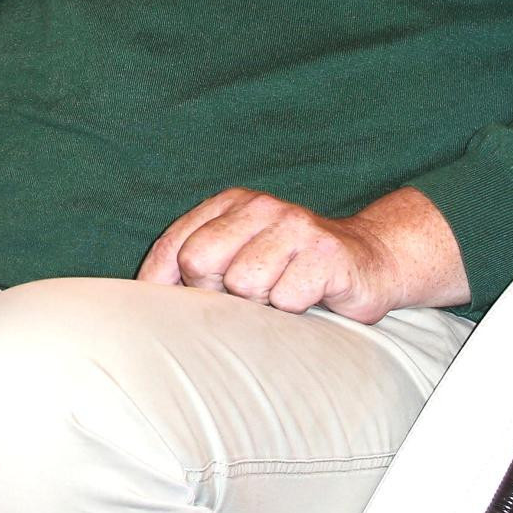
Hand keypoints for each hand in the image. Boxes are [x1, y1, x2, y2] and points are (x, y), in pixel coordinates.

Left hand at [137, 186, 464, 324]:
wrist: (373, 262)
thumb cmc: (293, 268)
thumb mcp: (239, 257)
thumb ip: (193, 266)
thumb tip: (139, 298)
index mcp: (231, 203)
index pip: (174, 245)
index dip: (167, 283)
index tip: (176, 306)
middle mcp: (261, 207)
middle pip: (199, 260)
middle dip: (216, 290)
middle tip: (248, 295)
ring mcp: (295, 227)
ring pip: (243, 284)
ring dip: (262, 303)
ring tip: (283, 292)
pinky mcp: (326, 255)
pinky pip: (286, 299)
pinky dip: (295, 309)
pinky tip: (310, 296)